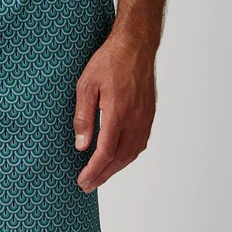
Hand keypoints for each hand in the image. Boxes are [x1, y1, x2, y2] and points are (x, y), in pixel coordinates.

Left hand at [73, 33, 156, 191]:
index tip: (82, 181)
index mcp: (118, 113)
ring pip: (131, 154)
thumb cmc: (109, 61)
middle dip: (102, 175)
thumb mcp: (86, 86)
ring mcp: (145, 118)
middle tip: (87, 186)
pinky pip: (140, 144)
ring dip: (115, 169)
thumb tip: (81, 146)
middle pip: (119, 159)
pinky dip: (127, 157)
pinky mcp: (149, 115)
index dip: (93, 170)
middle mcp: (135, 119)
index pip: (105, 152)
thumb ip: (83, 117)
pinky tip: (117, 160)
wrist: (136, 44)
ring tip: (100, 176)